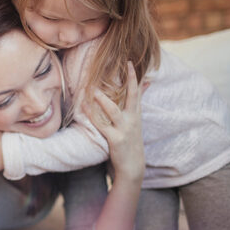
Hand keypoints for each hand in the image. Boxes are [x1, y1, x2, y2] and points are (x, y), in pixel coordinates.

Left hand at [83, 62, 144, 182]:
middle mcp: (132, 119)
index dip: (134, 77)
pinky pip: (101, 125)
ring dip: (103, 100)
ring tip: (94, 89)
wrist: (132, 166)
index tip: (129, 62)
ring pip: (113, 111)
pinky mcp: (115, 139)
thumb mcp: (135, 122)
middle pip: (131, 97)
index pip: (137, 92)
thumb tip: (145, 87)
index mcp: (136, 114)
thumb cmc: (131, 141)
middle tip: (124, 65)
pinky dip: (92, 115)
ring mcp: (124, 129)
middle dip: (129, 81)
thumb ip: (136, 104)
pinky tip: (84, 107)